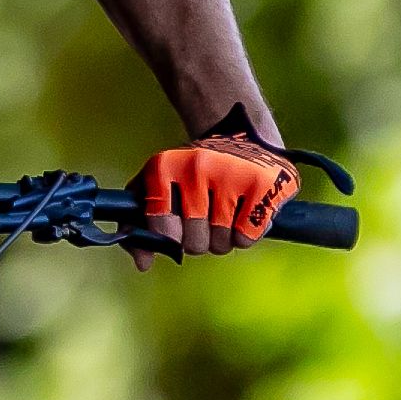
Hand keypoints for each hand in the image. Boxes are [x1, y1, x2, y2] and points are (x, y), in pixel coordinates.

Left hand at [137, 120, 300, 256]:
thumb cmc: (196, 171)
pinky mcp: (262, 185)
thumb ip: (138, 222)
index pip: (161, 228)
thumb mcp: (159, 184)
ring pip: (221, 243)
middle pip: (194, 243)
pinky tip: (246, 211)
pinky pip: (246, 238)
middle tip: (207, 217)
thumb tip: (143, 263)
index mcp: (165, 166)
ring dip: (225, 238)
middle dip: (201, 240)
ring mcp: (230, 174)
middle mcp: (196, 167)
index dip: (171, 236)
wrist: (244, 136)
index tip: (177, 225)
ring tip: (228, 212)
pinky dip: (248, 234)